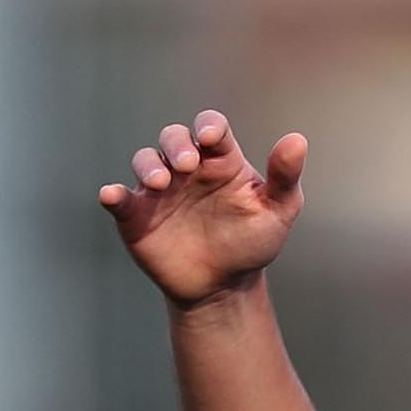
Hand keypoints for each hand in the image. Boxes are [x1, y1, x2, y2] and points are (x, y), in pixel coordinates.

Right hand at [97, 110, 306, 306]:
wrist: (226, 284)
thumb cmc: (252, 242)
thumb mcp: (278, 211)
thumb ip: (285, 177)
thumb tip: (297, 140)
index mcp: (221, 161)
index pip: (212, 128)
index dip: (209, 125)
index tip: (211, 137)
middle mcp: (187, 169)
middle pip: (174, 137)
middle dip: (177, 144)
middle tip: (187, 164)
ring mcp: (159, 190)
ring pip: (145, 160)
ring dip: (149, 165)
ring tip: (161, 183)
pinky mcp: (137, 214)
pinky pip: (119, 198)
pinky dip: (114, 195)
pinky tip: (113, 196)